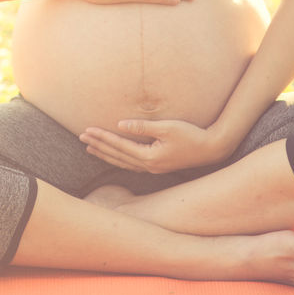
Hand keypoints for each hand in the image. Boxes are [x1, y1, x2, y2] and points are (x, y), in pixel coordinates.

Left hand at [79, 118, 229, 173]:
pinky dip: (118, 159)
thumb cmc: (191, 135)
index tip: (87, 129)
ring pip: (122, 162)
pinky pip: (131, 164)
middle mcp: (149, 166)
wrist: (212, 149)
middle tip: (81, 137)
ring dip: (106, 154)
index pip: (119, 146)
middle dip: (99, 145)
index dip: (102, 137)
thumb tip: (120, 125)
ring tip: (90, 147)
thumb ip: (142, 127)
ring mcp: (153, 169)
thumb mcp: (167, 127)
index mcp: (150, 157)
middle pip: (117, 156)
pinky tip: (112, 156)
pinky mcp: (158, 166)